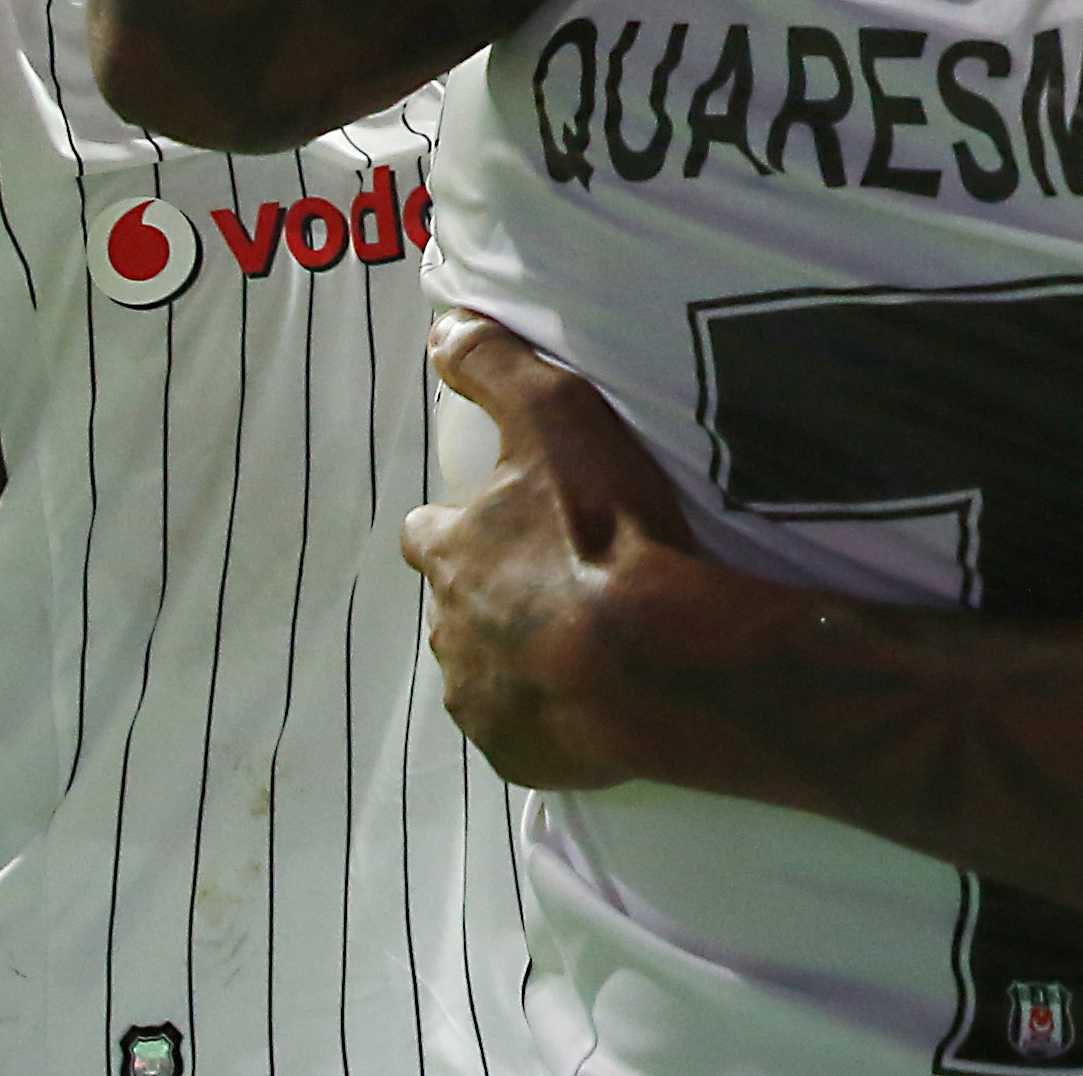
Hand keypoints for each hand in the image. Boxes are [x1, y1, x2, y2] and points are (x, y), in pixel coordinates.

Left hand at [404, 310, 712, 791]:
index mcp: (449, 554)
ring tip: (581, 642)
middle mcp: (448, 631)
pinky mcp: (519, 758)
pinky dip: (548, 716)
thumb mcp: (554, 415)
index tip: (498, 521)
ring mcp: (480, 702)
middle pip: (455, 606)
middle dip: (490, 595)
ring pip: (484, 670)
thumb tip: (443, 324)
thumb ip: (494, 363)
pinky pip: (524, 733)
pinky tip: (594, 700)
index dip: (457, 526)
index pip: (425, 534)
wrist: (657, 662)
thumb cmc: (604, 531)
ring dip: (518, 655)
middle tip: (557, 581)